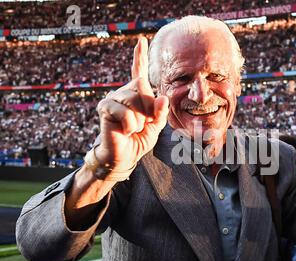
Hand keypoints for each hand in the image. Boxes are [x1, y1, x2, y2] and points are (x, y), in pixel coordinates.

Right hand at [95, 37, 168, 169]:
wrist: (125, 155)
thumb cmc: (140, 138)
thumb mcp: (157, 125)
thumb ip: (161, 111)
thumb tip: (162, 98)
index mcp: (137, 93)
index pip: (138, 71)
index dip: (140, 56)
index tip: (141, 40)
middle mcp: (124, 91)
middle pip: (144, 88)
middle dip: (149, 110)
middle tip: (143, 124)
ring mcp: (114, 97)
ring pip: (135, 100)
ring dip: (140, 120)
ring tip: (133, 128)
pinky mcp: (105, 107)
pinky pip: (126, 112)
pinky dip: (130, 125)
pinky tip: (124, 130)